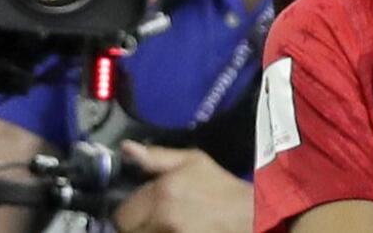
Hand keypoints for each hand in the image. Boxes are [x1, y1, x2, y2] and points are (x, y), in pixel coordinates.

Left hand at [113, 141, 251, 232]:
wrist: (248, 214)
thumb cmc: (221, 188)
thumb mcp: (193, 161)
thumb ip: (156, 156)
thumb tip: (126, 148)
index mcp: (163, 192)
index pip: (123, 212)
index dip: (133, 209)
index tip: (146, 208)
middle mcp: (162, 218)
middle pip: (128, 230)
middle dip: (138, 223)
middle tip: (156, 218)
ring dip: (149, 230)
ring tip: (167, 223)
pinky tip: (175, 229)